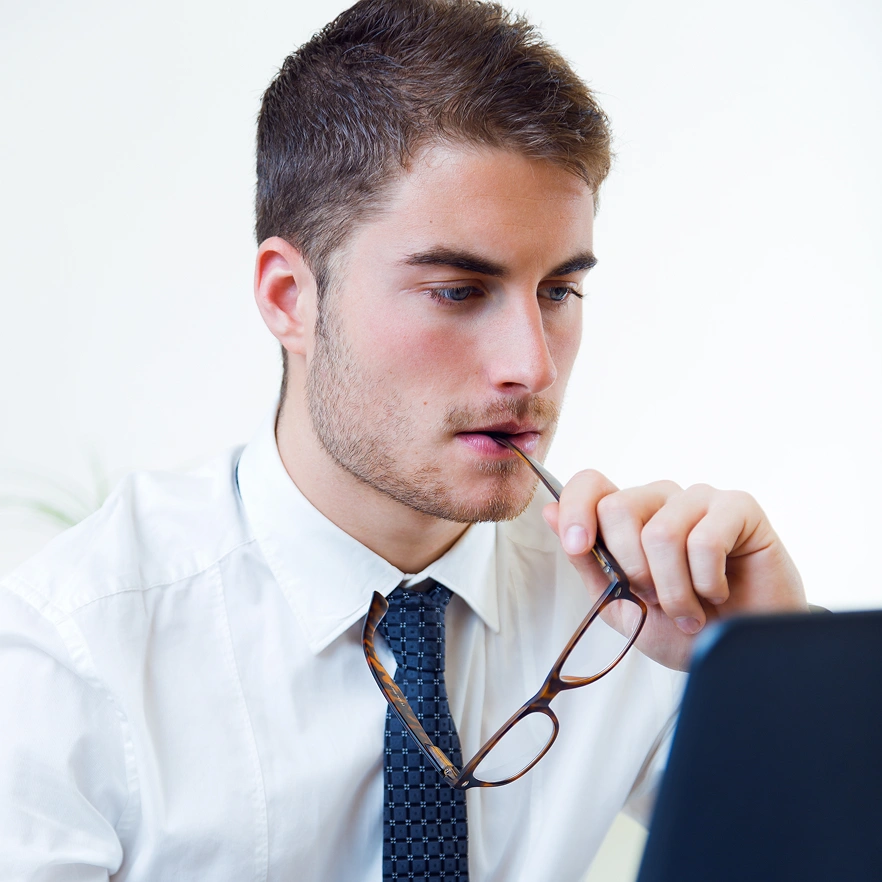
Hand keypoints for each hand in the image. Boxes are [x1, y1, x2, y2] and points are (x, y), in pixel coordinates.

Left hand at [542, 471, 806, 670]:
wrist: (734, 656)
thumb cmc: (679, 629)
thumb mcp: (619, 605)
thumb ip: (586, 559)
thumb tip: (549, 511)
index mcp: (627, 517)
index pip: (590, 483)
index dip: (576, 509)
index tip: (577, 547)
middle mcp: (660, 500)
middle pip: (617, 509)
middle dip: (632, 570)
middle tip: (657, 600)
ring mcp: (699, 499)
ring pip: (660, 531)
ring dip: (672, 588)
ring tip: (689, 609)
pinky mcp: (739, 508)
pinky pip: (705, 538)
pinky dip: (706, 581)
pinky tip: (717, 591)